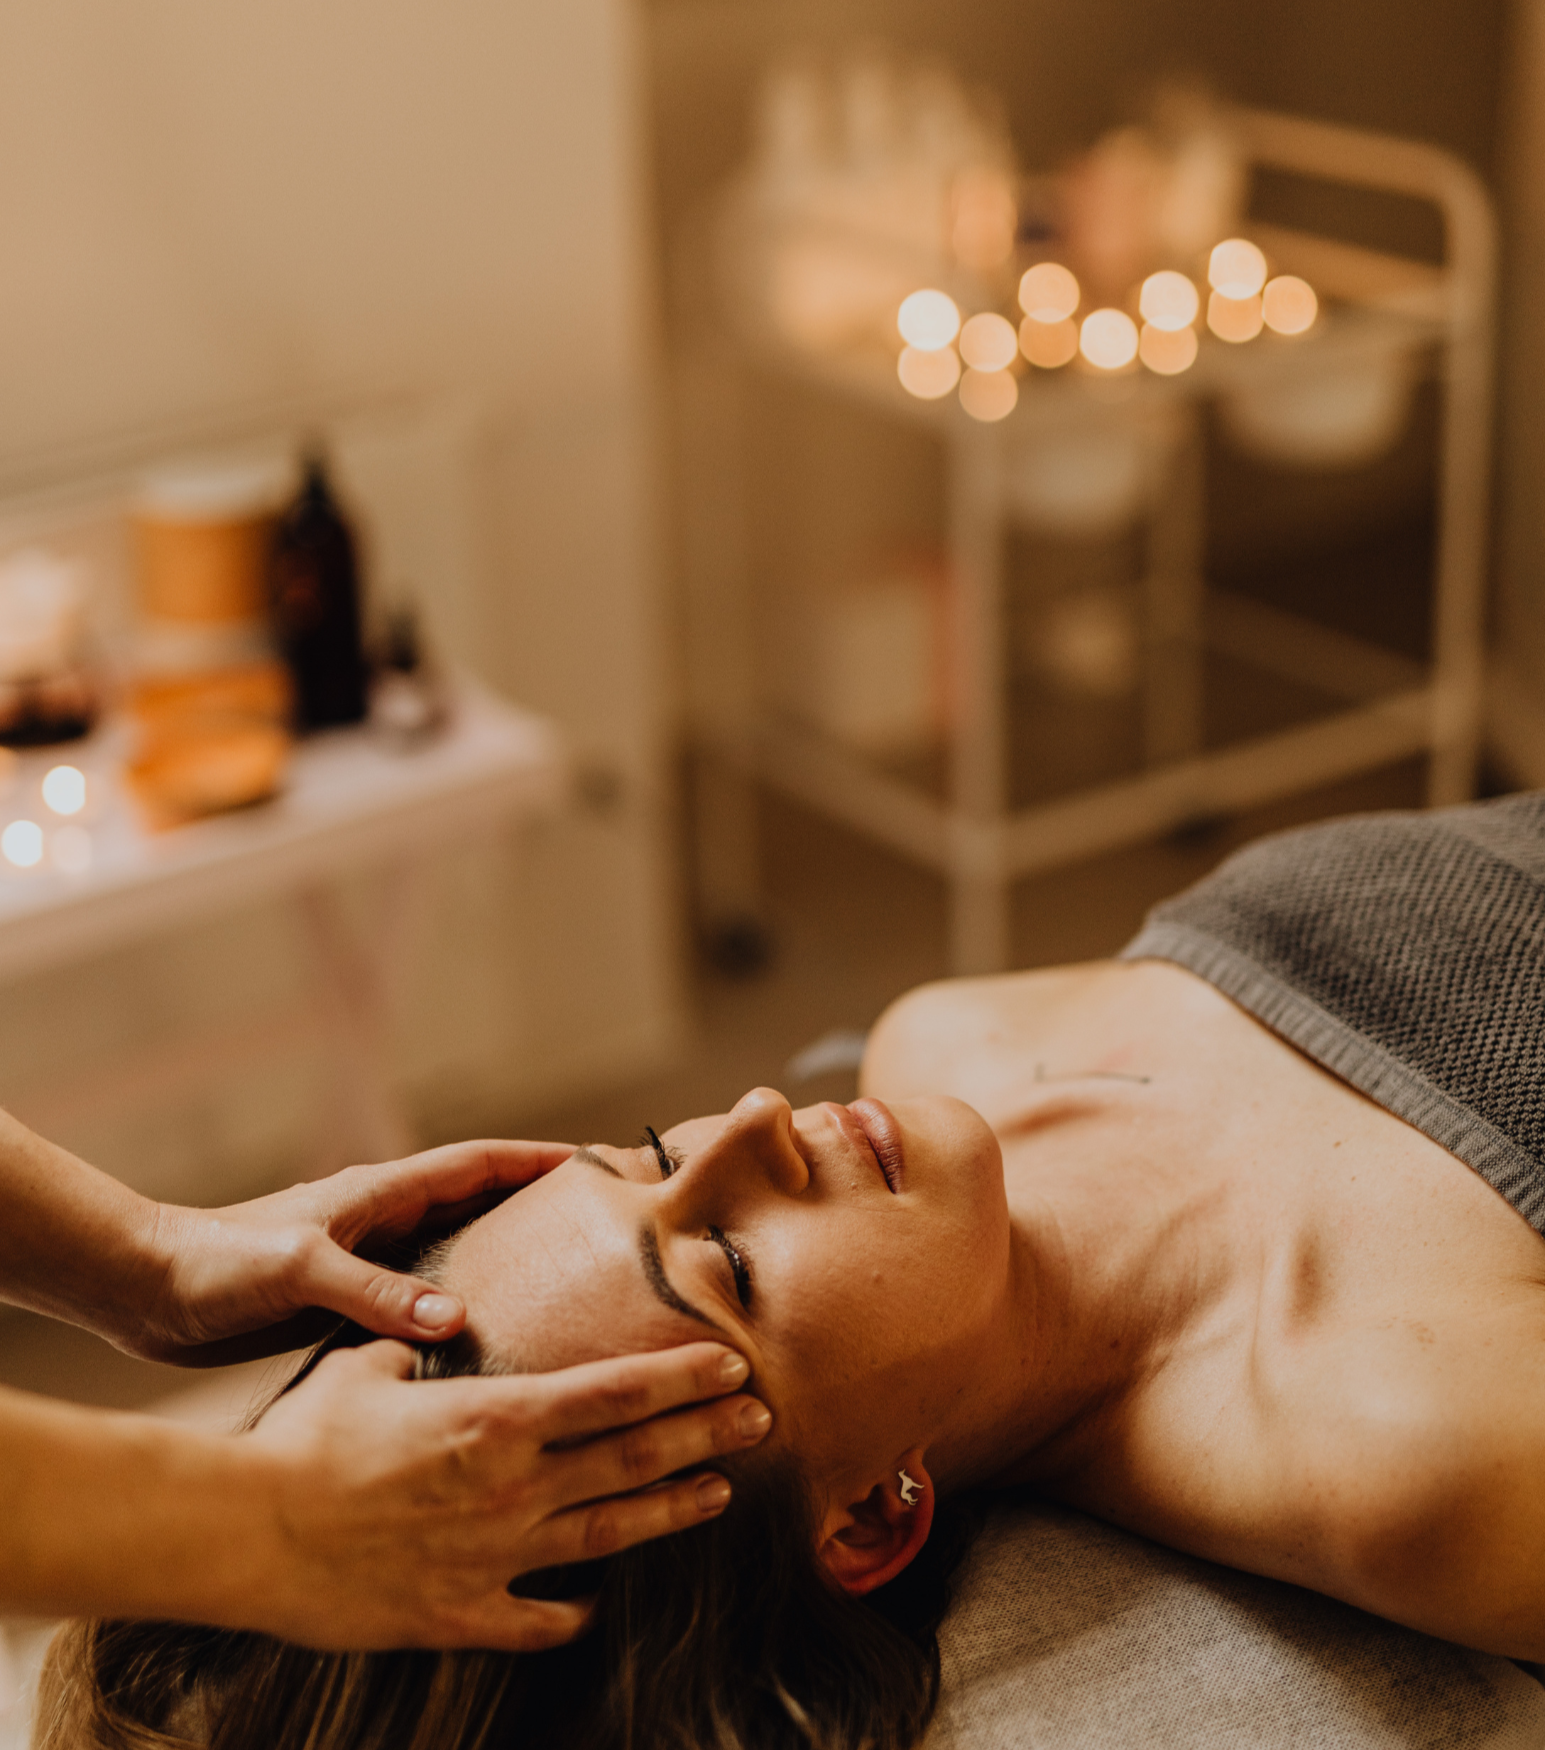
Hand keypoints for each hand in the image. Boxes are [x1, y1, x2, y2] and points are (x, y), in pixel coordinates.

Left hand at [128, 1140, 574, 1364]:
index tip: (601, 1162)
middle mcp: (385, 1223)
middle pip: (482, 1208)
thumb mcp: (302, 1270)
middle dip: (540, 1212)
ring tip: (568, 1296)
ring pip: (457, 1258)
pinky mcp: (346, 1305)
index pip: (481, 1164)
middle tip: (603, 1235)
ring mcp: (368, 1263)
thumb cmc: (217, 1262)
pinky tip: (486, 1350)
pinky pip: (423, 1305)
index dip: (541, 1160)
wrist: (146, 1290)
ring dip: (506, 1267)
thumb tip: (460, 1319)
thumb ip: (377, 1292)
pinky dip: (461, 1315)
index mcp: (383, 1194)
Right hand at [238, 1339, 773, 1650]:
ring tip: (719, 1493)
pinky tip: (599, 1604)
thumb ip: (422, 1344)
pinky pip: (538, 1621)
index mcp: (498, 1418)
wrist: (246, 1530)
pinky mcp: (461, 1615)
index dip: (684, 1379)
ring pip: (610, 1535)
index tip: (733, 1367)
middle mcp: (514, 1487)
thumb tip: (441, 1317)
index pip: (618, 1391)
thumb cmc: (303, 1437)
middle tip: (760, 1419)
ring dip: (672, 1511)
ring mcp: (495, 1558)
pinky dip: (574, 1612)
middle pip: (634, 1458)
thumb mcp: (370, 1366)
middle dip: (705, 1435)